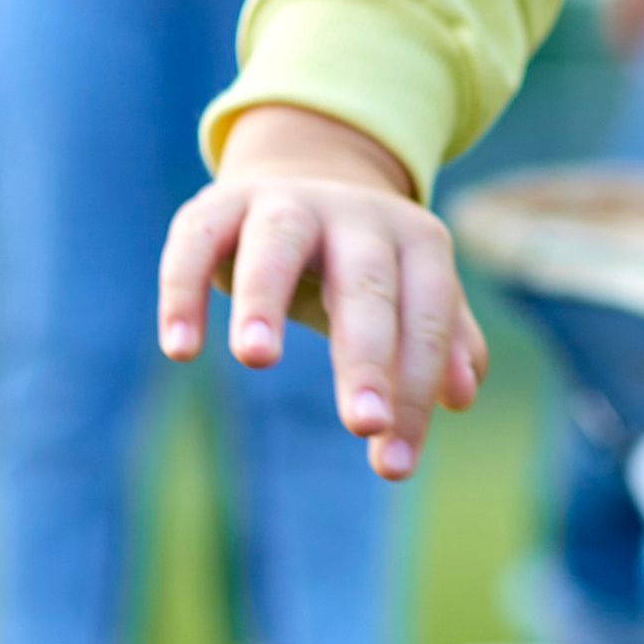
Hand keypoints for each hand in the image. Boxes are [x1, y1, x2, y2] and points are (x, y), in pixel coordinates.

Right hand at [159, 103, 487, 480]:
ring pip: (276, 244)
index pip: (426, 317)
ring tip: (257, 359)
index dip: (414, 389)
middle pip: (365, 284)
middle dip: (367, 357)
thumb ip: (443, 342)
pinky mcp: (217, 206)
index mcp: (416, 239)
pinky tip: (180, 349)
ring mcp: (284, 203)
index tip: (394, 463)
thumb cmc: (363, 267)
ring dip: (265, 299)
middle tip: (364, 425)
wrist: (303, 180)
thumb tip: (462, 396)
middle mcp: (355, 213)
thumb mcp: (410, 296)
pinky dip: (184, 291)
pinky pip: (195, 243)